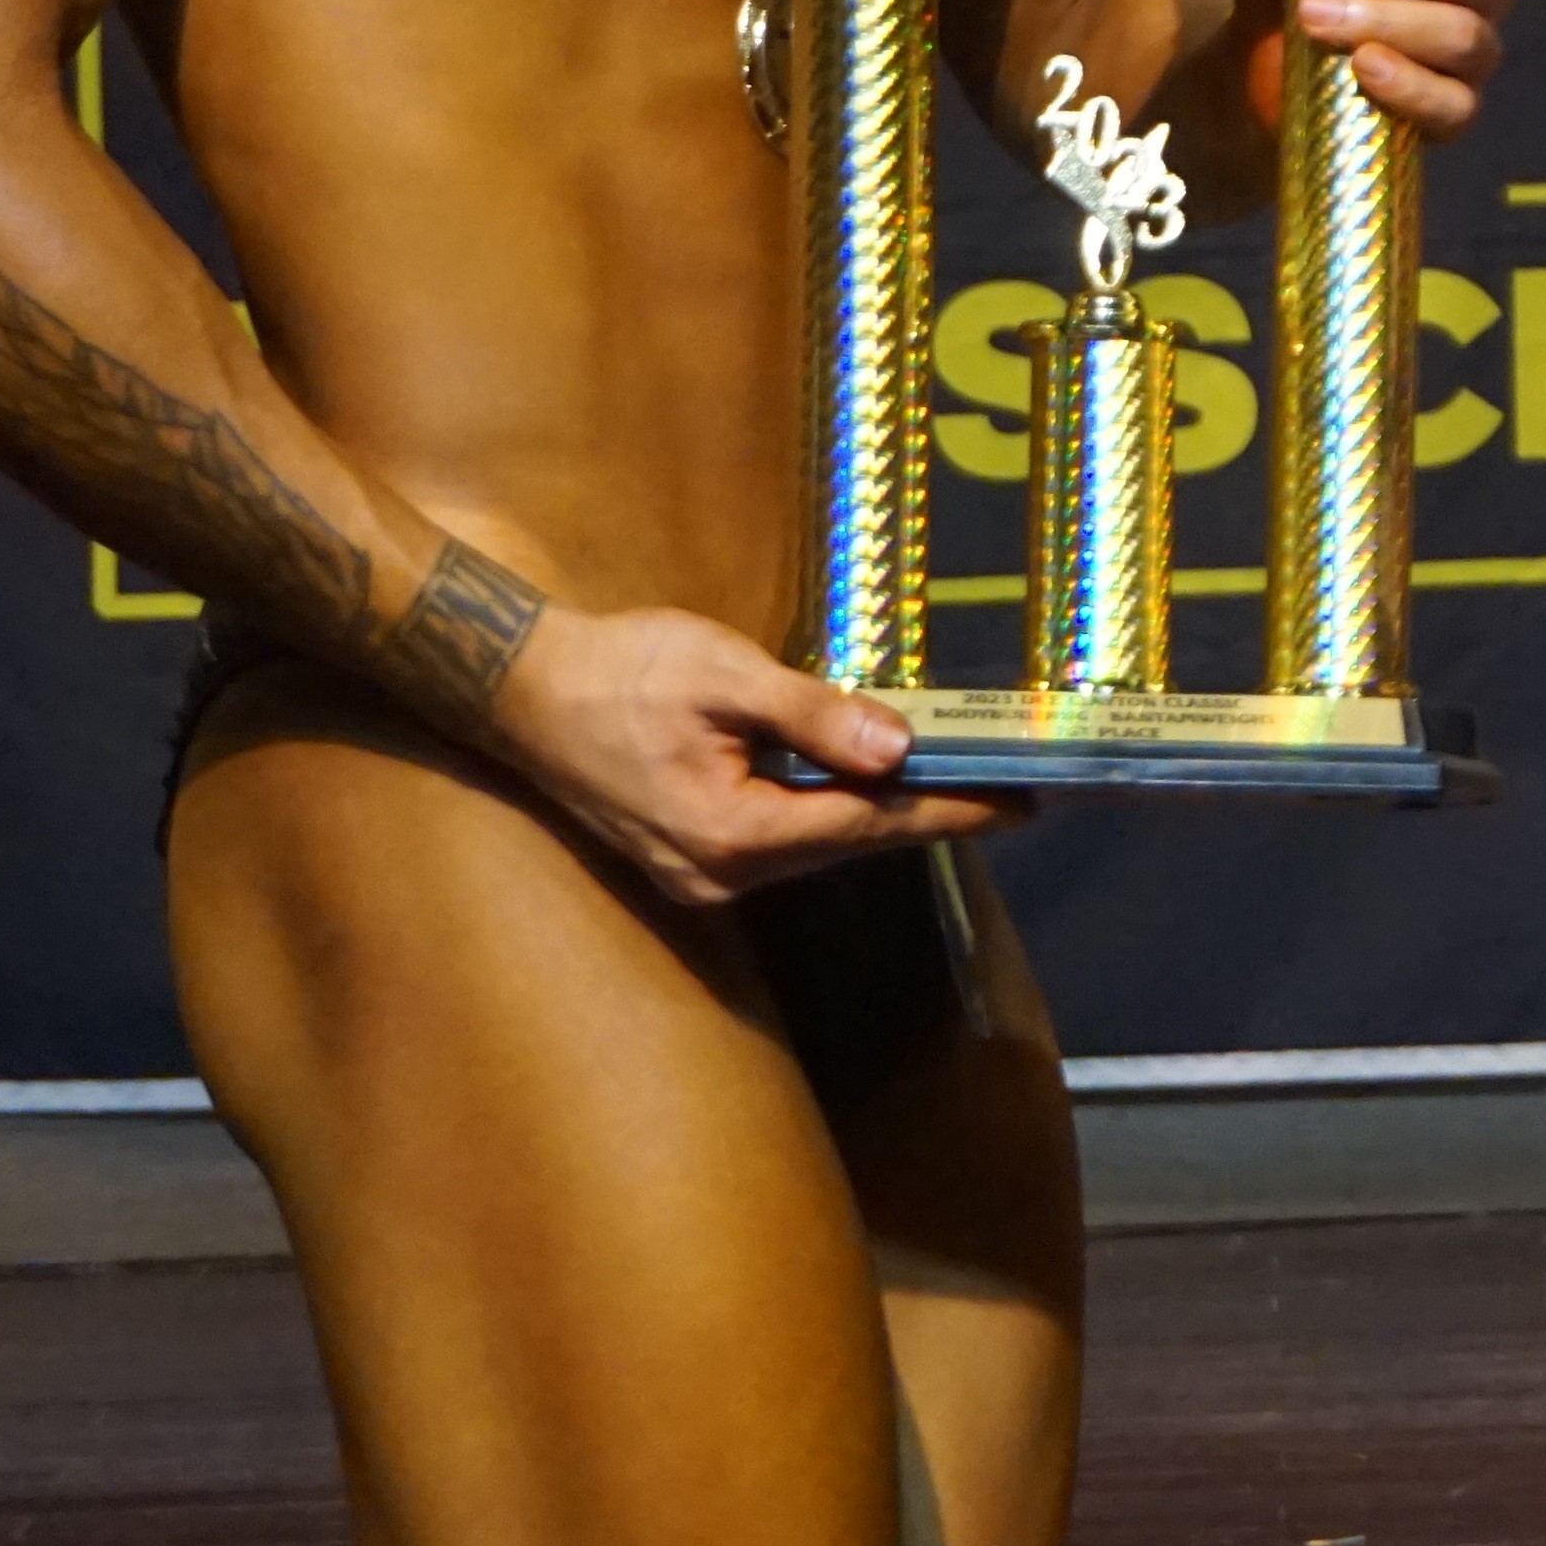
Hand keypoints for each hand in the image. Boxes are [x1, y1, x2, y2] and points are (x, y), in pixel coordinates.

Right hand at [481, 600, 1011, 907]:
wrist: (523, 688)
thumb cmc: (623, 669)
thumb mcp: (725, 675)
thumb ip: (813, 716)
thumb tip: (898, 750)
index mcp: (730, 833)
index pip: (867, 826)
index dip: (949, 811)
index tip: (1021, 803)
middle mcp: (719, 874)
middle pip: (850, 846)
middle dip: (930, 818)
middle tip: (1012, 793)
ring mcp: (701, 875)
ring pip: (819, 849)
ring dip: (885, 819)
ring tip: (962, 791)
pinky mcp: (690, 857)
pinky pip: (785, 843)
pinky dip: (836, 816)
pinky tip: (874, 791)